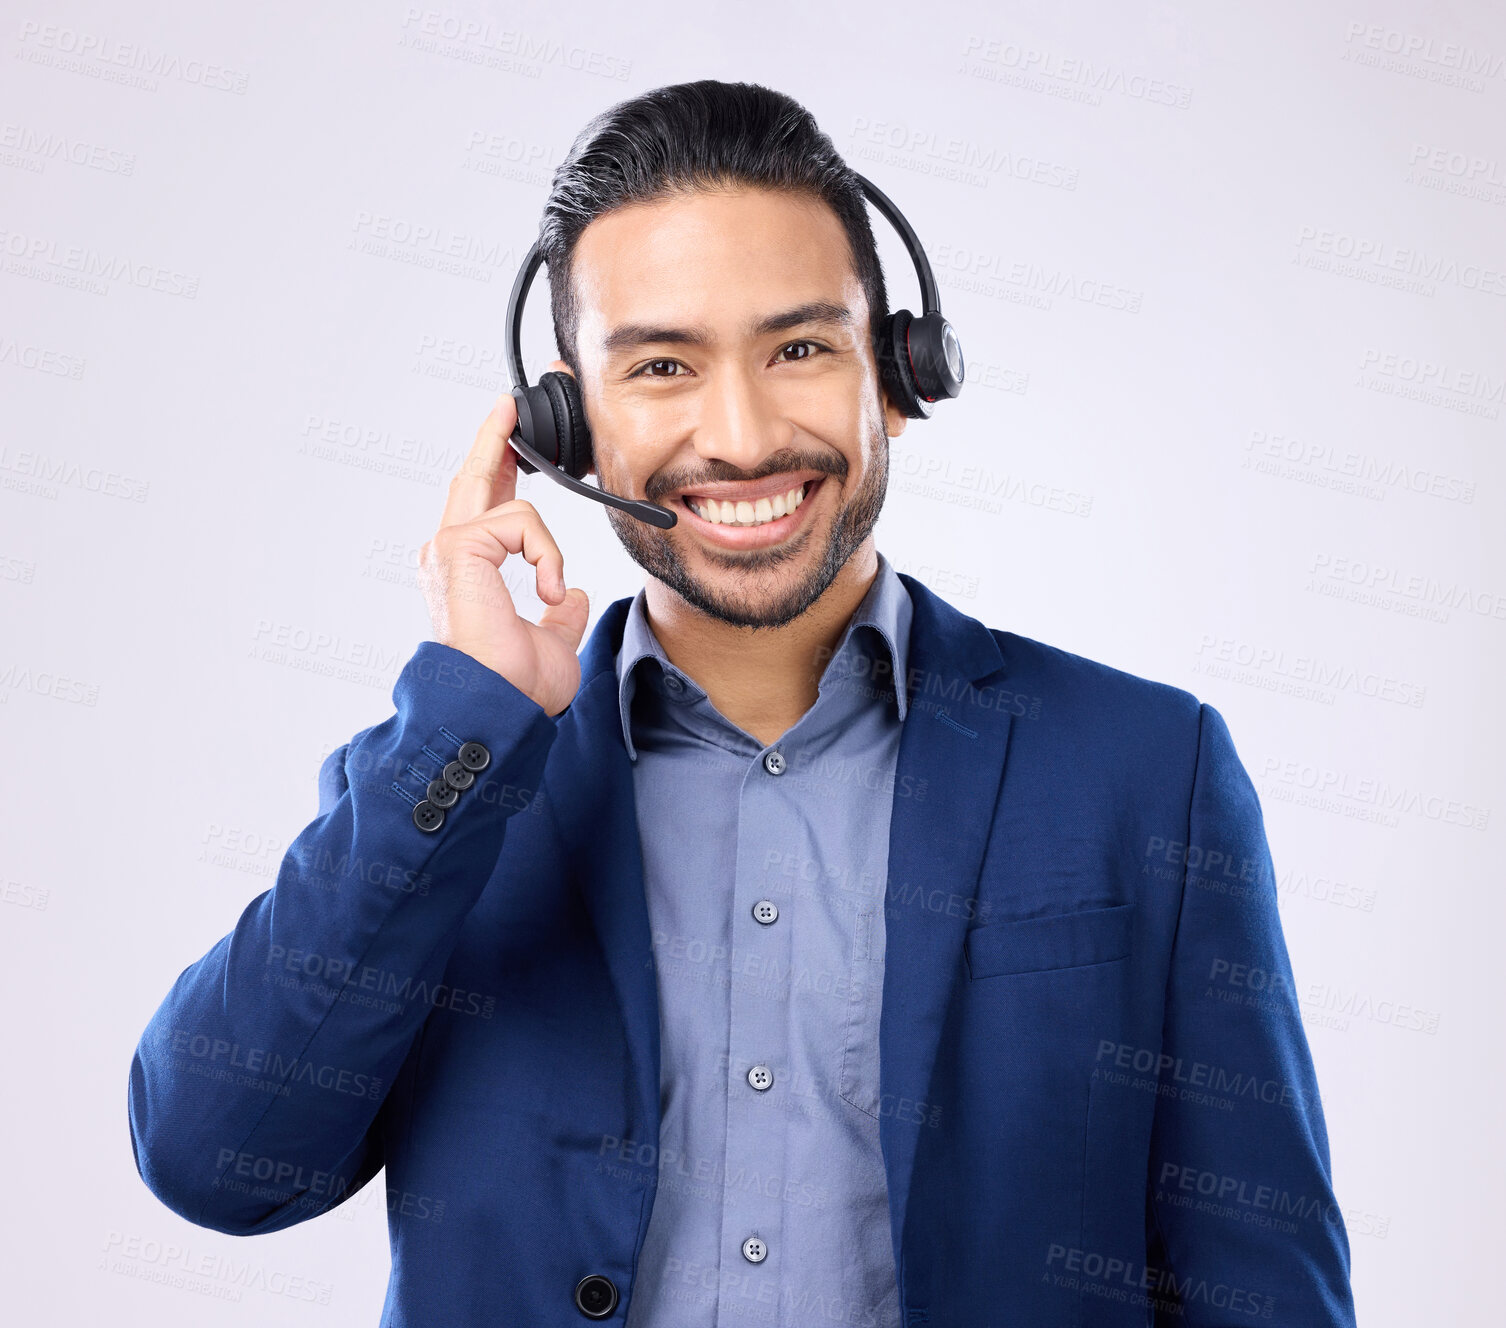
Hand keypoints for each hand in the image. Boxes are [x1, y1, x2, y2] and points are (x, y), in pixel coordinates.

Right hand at [417, 393, 589, 715]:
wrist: (494, 702)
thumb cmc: (513, 685)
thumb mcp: (549, 642)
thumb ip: (556, 615)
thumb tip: (567, 596)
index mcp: (466, 573)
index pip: (482, 509)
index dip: (497, 471)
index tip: (512, 442)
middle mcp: (448, 555)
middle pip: (472, 478)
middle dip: (493, 438)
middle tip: (508, 406)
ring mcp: (448, 548)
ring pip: (512, 505)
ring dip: (546, 547)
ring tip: (548, 593)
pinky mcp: (459, 547)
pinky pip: (521, 521)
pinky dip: (545, 554)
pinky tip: (544, 591)